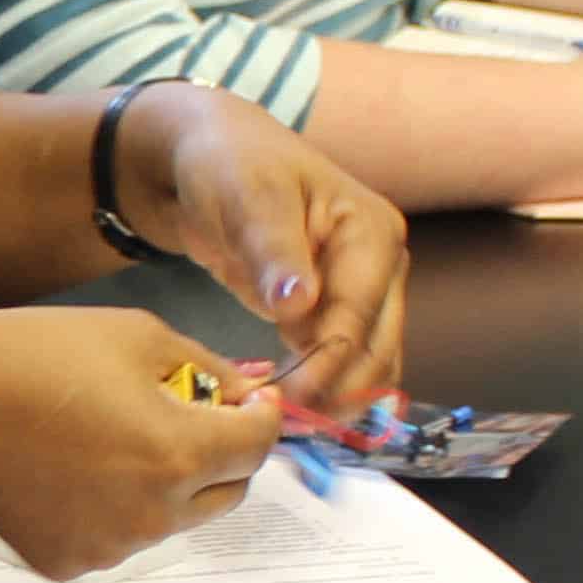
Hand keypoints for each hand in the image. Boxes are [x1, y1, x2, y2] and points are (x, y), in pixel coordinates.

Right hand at [0, 309, 284, 580]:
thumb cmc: (31, 359)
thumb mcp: (135, 336)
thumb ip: (207, 368)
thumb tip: (246, 394)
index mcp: (180, 452)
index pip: (259, 446)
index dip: (259, 418)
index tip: (246, 402)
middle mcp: (155, 513)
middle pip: (228, 492)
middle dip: (220, 454)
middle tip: (178, 417)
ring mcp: (113, 546)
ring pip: (173, 518)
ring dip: (165, 483)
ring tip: (107, 440)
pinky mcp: (73, 563)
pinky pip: (119, 536)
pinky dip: (112, 508)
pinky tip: (71, 470)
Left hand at [96, 81, 404, 407]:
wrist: (205, 157)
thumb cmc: (229, 165)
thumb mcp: (248, 197)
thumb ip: (274, 250)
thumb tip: (301, 304)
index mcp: (370, 232)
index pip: (360, 313)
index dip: (332, 360)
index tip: (297, 396)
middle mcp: (378, 264)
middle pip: (377, 345)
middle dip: (343, 388)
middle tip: (296, 423)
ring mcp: (360, 289)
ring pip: (367, 360)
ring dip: (338, 395)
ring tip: (295, 425)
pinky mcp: (331, 309)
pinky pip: (340, 358)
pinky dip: (324, 384)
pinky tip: (294, 408)